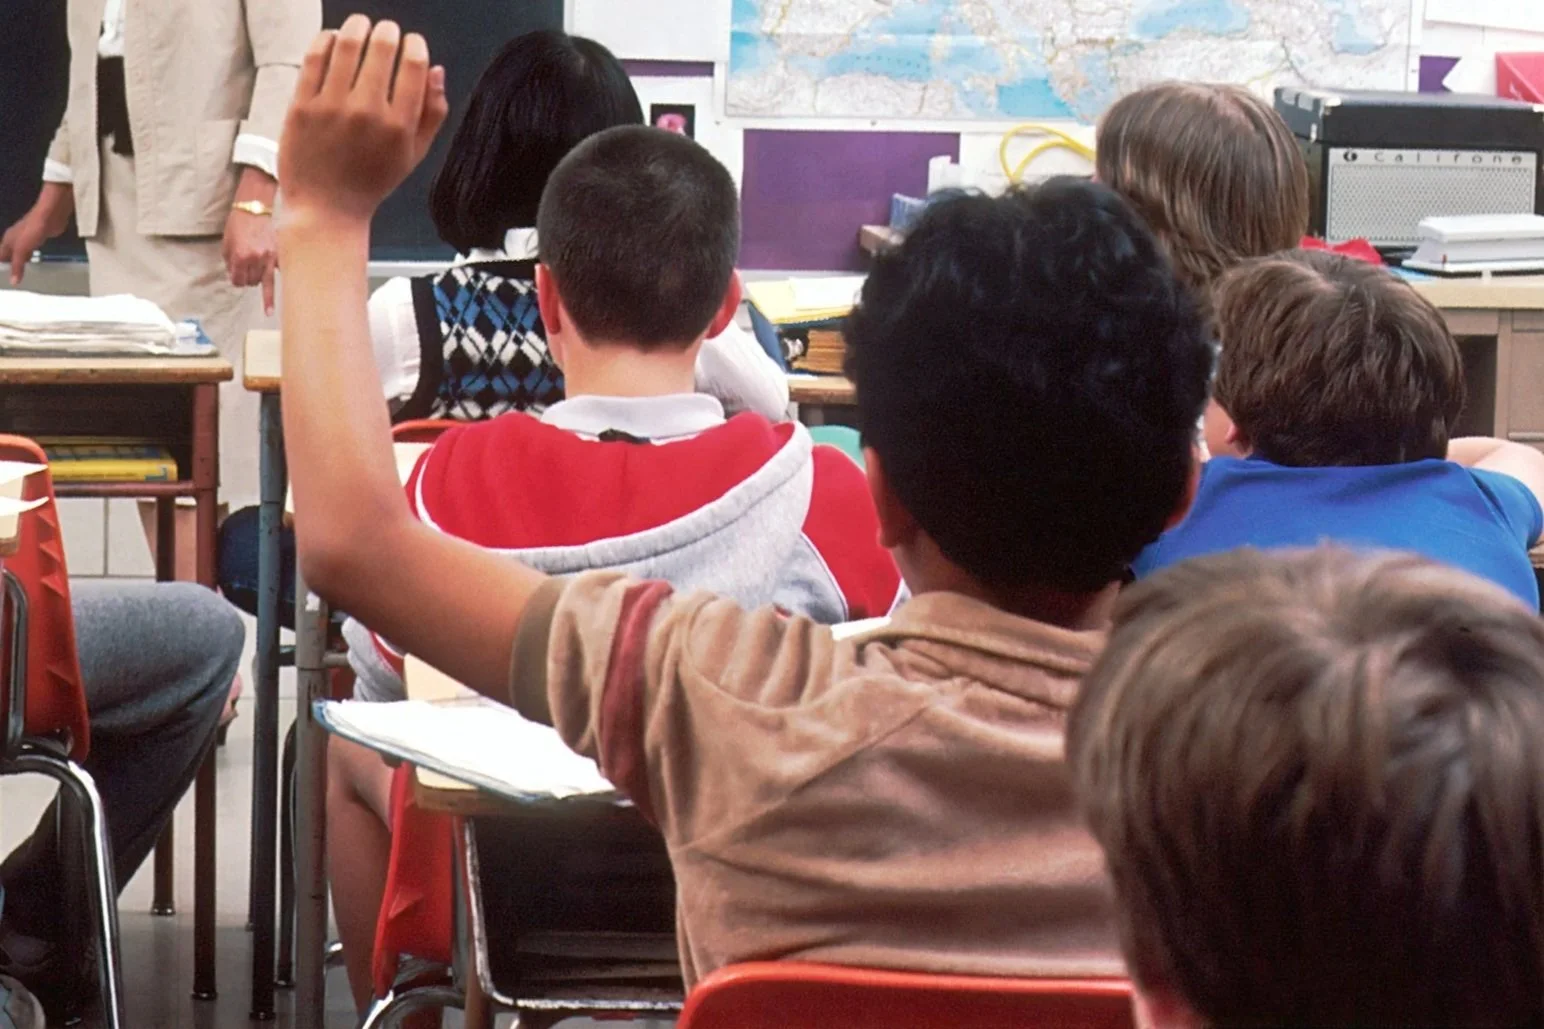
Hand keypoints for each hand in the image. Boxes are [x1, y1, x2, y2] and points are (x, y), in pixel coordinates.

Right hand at [0, 182, 73, 284]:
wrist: (50, 216)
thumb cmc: (32, 230)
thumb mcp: (22, 250)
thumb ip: (17, 265)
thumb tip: (13, 281)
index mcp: (7, 241)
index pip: (0, 257)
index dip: (1, 267)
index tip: (3, 279)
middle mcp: (14, 239)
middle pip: (9, 255)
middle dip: (10, 266)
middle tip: (13, 279)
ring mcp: (26, 238)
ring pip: (20, 254)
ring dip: (21, 263)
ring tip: (23, 276)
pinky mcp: (38, 238)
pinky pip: (32, 251)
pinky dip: (32, 259)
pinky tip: (35, 265)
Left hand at [223, 209, 278, 313]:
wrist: (254, 208)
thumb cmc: (238, 223)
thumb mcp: (226, 242)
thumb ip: (229, 262)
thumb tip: (234, 276)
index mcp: (240, 257)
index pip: (238, 281)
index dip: (236, 281)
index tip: (237, 279)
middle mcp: (256, 259)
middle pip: (251, 282)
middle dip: (247, 280)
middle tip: (246, 273)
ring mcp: (269, 258)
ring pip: (265, 282)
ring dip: (259, 280)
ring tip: (258, 280)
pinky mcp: (279, 254)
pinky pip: (279, 273)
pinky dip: (278, 280)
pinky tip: (280, 298)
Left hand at [278, 16, 446, 226]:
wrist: (326, 208)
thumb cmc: (371, 181)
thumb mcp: (413, 155)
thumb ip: (432, 114)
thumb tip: (436, 70)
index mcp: (399, 126)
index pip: (413, 66)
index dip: (415, 44)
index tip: (412, 42)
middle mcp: (367, 113)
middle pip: (382, 47)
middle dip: (388, 30)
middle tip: (386, 31)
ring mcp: (331, 107)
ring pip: (347, 44)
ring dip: (357, 26)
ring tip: (360, 25)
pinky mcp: (302, 106)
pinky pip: (315, 58)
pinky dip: (325, 39)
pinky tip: (333, 39)